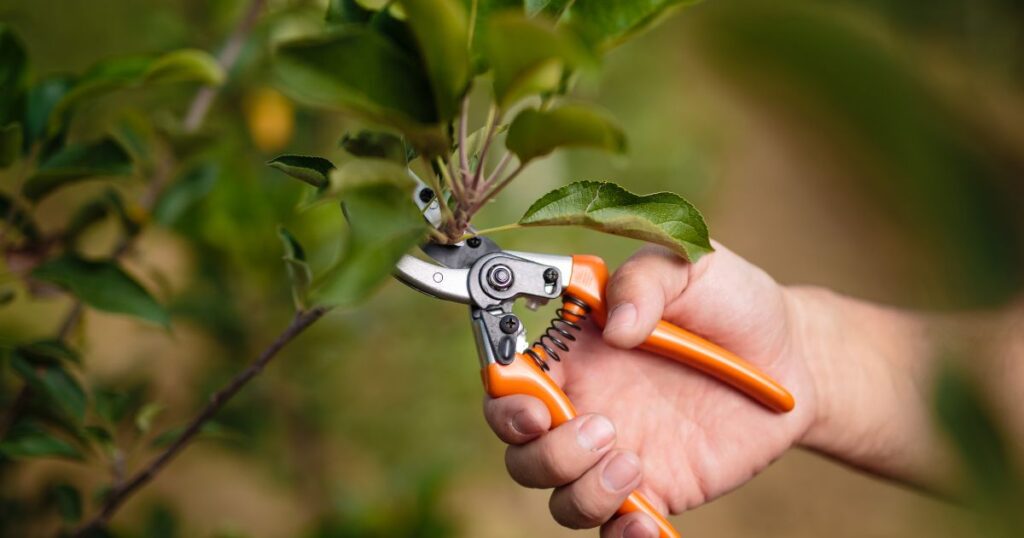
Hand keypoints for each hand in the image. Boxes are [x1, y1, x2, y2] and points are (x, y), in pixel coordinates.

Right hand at [483, 243, 820, 536]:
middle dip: (542, 450)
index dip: (503, 394)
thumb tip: (616, 324)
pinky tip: (647, 521)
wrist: (794, 358)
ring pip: (559, 496)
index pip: (508, 378)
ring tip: (634, 461)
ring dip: (581, 488)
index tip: (529, 399)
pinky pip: (615, 530)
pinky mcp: (654, 490)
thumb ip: (646, 280)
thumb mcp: (691, 265)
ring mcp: (616, 452)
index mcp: (574, 350)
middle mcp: (585, 403)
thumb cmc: (733, 303)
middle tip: (599, 427)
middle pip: (521, 448)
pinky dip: (621, 536)